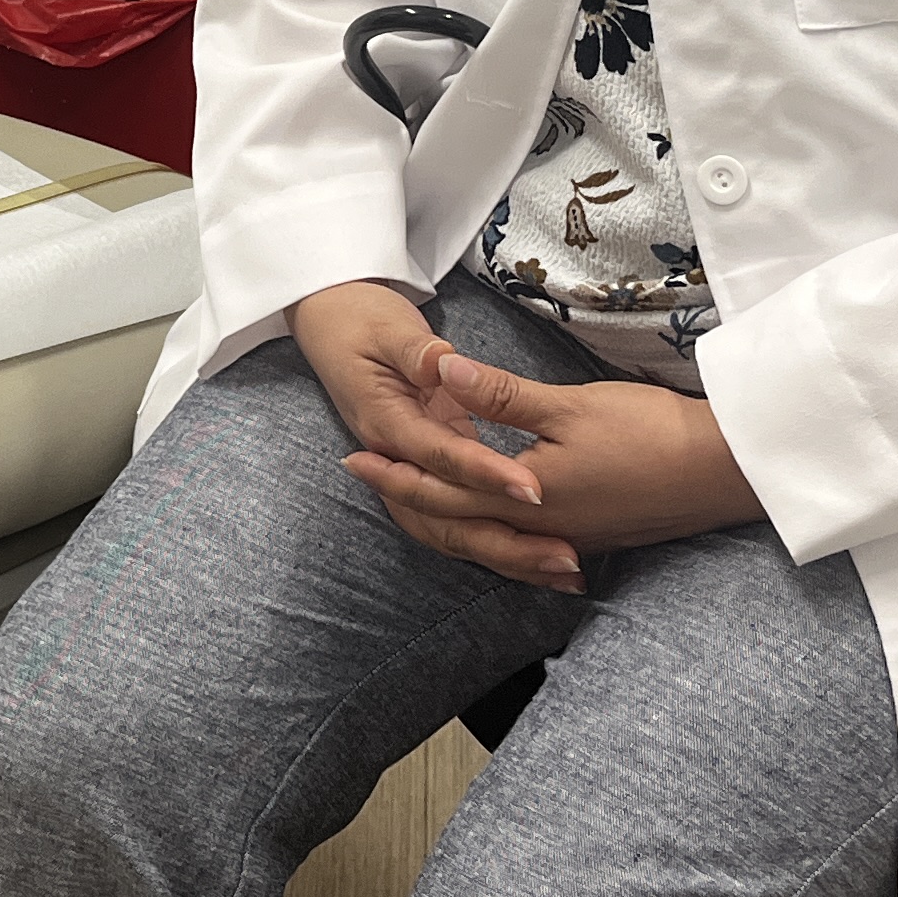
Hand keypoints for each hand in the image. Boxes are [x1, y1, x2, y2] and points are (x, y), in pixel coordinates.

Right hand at [291, 280, 576, 588]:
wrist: (331, 327)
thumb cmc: (361, 322)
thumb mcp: (386, 327)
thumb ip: (414, 350)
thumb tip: (440, 361)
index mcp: (386, 423)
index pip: (440, 456)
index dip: (484, 473)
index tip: (533, 488)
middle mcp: (396, 460)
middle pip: (448, 518)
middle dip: (508, 542)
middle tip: (566, 556)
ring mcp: (410, 474)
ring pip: (455, 532)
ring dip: (508, 556)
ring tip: (566, 574)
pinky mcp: (429, 477)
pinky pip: (461, 523)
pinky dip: (499, 545)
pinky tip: (543, 559)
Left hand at [343, 348, 767, 591]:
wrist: (722, 474)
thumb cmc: (649, 434)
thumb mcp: (568, 406)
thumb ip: (501, 395)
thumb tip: (442, 371)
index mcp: (524, 497)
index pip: (440, 490)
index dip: (395, 474)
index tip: (356, 458)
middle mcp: (539, 529)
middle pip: (456, 523)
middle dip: (410, 500)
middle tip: (370, 480)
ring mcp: (567, 537)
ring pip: (487, 537)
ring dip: (448, 519)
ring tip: (418, 499)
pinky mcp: (592, 535)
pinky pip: (520, 541)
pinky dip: (489, 529)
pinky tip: (492, 520)